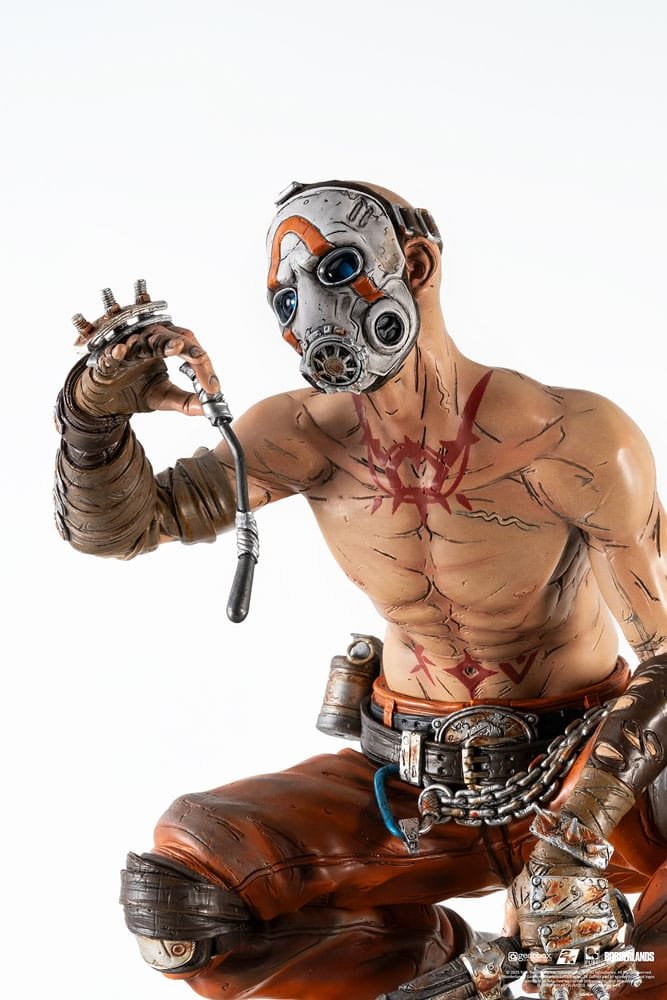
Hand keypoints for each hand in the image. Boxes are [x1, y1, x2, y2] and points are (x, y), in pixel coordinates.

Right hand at [71, 322, 219, 418]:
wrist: (103, 402)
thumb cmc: (133, 390)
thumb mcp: (163, 397)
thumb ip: (186, 402)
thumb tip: (210, 409)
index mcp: (163, 346)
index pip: (188, 347)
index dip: (204, 366)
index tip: (213, 388)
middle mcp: (146, 341)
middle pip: (172, 336)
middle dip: (190, 348)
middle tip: (202, 358)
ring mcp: (125, 347)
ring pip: (145, 338)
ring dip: (161, 342)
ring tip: (177, 347)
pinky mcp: (105, 360)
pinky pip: (111, 354)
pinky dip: (117, 352)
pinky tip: (124, 351)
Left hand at [503, 860, 631, 997]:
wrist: (566, 852)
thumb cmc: (539, 872)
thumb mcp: (515, 893)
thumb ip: (510, 918)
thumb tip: (506, 935)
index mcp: (537, 935)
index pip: (536, 969)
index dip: (534, 979)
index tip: (531, 985)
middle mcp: (562, 939)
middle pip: (561, 974)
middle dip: (556, 983)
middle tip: (552, 987)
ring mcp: (586, 935)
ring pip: (585, 970)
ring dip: (580, 980)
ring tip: (575, 984)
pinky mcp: (607, 928)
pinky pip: (608, 957)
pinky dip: (603, 967)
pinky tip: (596, 971)